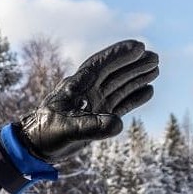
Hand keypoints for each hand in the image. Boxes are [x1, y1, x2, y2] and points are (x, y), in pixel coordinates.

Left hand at [15, 38, 158, 162]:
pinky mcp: (97, 116)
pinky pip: (120, 103)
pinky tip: (149, 91)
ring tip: (156, 69)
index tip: (139, 46)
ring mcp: (93, 103)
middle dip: (133, 63)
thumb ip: (92, 126)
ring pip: (119, 85)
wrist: (36, 146)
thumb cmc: (46, 133)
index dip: (119, 54)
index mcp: (77, 86)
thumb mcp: (67, 129)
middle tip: (155, 57)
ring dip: (136, 77)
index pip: (100, 64)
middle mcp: (87, 91)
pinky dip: (134, 97)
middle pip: (114, 72)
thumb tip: (118, 123)